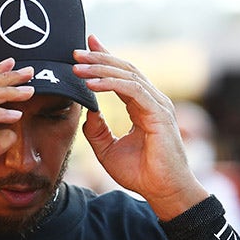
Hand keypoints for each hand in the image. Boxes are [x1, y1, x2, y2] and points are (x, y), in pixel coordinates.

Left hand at [73, 35, 208, 220]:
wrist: (163, 191)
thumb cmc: (141, 174)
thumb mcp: (108, 150)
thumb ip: (97, 131)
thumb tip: (87, 112)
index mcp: (143, 106)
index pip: (123, 76)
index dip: (105, 59)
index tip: (85, 48)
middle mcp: (152, 101)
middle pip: (125, 69)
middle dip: (99, 58)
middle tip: (76, 52)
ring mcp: (158, 105)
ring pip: (127, 75)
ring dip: (100, 69)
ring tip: (77, 67)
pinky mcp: (158, 113)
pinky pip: (132, 90)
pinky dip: (110, 84)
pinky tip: (91, 84)